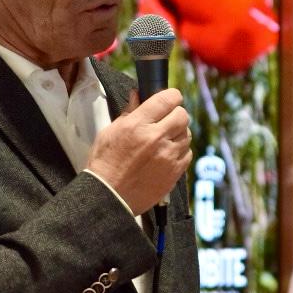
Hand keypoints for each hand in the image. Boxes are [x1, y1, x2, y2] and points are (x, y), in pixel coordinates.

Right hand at [86, 88, 190, 215]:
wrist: (109, 196)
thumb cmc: (105, 164)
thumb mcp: (110, 132)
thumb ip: (128, 113)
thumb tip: (138, 95)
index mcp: (138, 125)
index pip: (167, 99)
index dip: (172, 96)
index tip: (170, 98)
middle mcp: (156, 138)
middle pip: (182, 115)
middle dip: (176, 114)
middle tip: (166, 120)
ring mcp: (168, 156)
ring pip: (187, 134)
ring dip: (178, 134)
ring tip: (164, 140)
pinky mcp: (175, 172)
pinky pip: (187, 153)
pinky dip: (180, 151)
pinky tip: (166, 155)